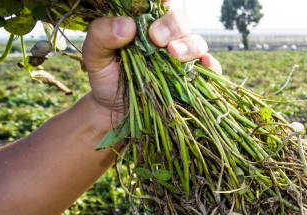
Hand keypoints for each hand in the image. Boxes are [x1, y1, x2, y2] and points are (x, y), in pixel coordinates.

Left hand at [82, 6, 220, 116]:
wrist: (115, 111)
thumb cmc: (106, 78)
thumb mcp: (94, 56)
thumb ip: (102, 34)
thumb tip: (127, 25)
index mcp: (145, 24)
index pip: (158, 4)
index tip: (161, 0)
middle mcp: (168, 38)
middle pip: (181, 21)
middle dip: (172, 26)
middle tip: (156, 39)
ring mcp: (183, 58)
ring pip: (197, 42)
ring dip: (189, 46)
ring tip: (173, 55)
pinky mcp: (194, 78)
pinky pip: (211, 67)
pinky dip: (211, 64)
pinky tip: (204, 64)